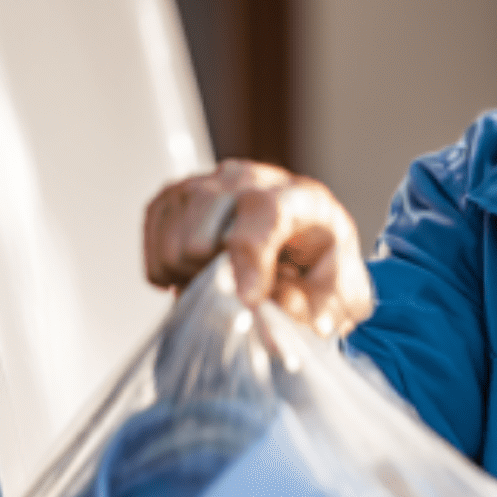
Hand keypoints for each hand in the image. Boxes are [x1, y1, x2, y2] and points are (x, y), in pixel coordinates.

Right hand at [144, 160, 374, 336]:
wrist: (302, 238)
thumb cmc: (320, 267)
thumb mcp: (342, 295)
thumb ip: (317, 307)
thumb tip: (279, 317)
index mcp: (301, 198)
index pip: (264, 212)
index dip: (249, 259)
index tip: (247, 299)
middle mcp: (248, 178)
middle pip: (201, 237)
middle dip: (218, 281)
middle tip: (242, 292)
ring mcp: (206, 182)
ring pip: (174, 248)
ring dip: (195, 278)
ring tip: (223, 278)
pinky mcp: (174, 195)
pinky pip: (154, 248)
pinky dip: (172, 272)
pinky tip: (200, 269)